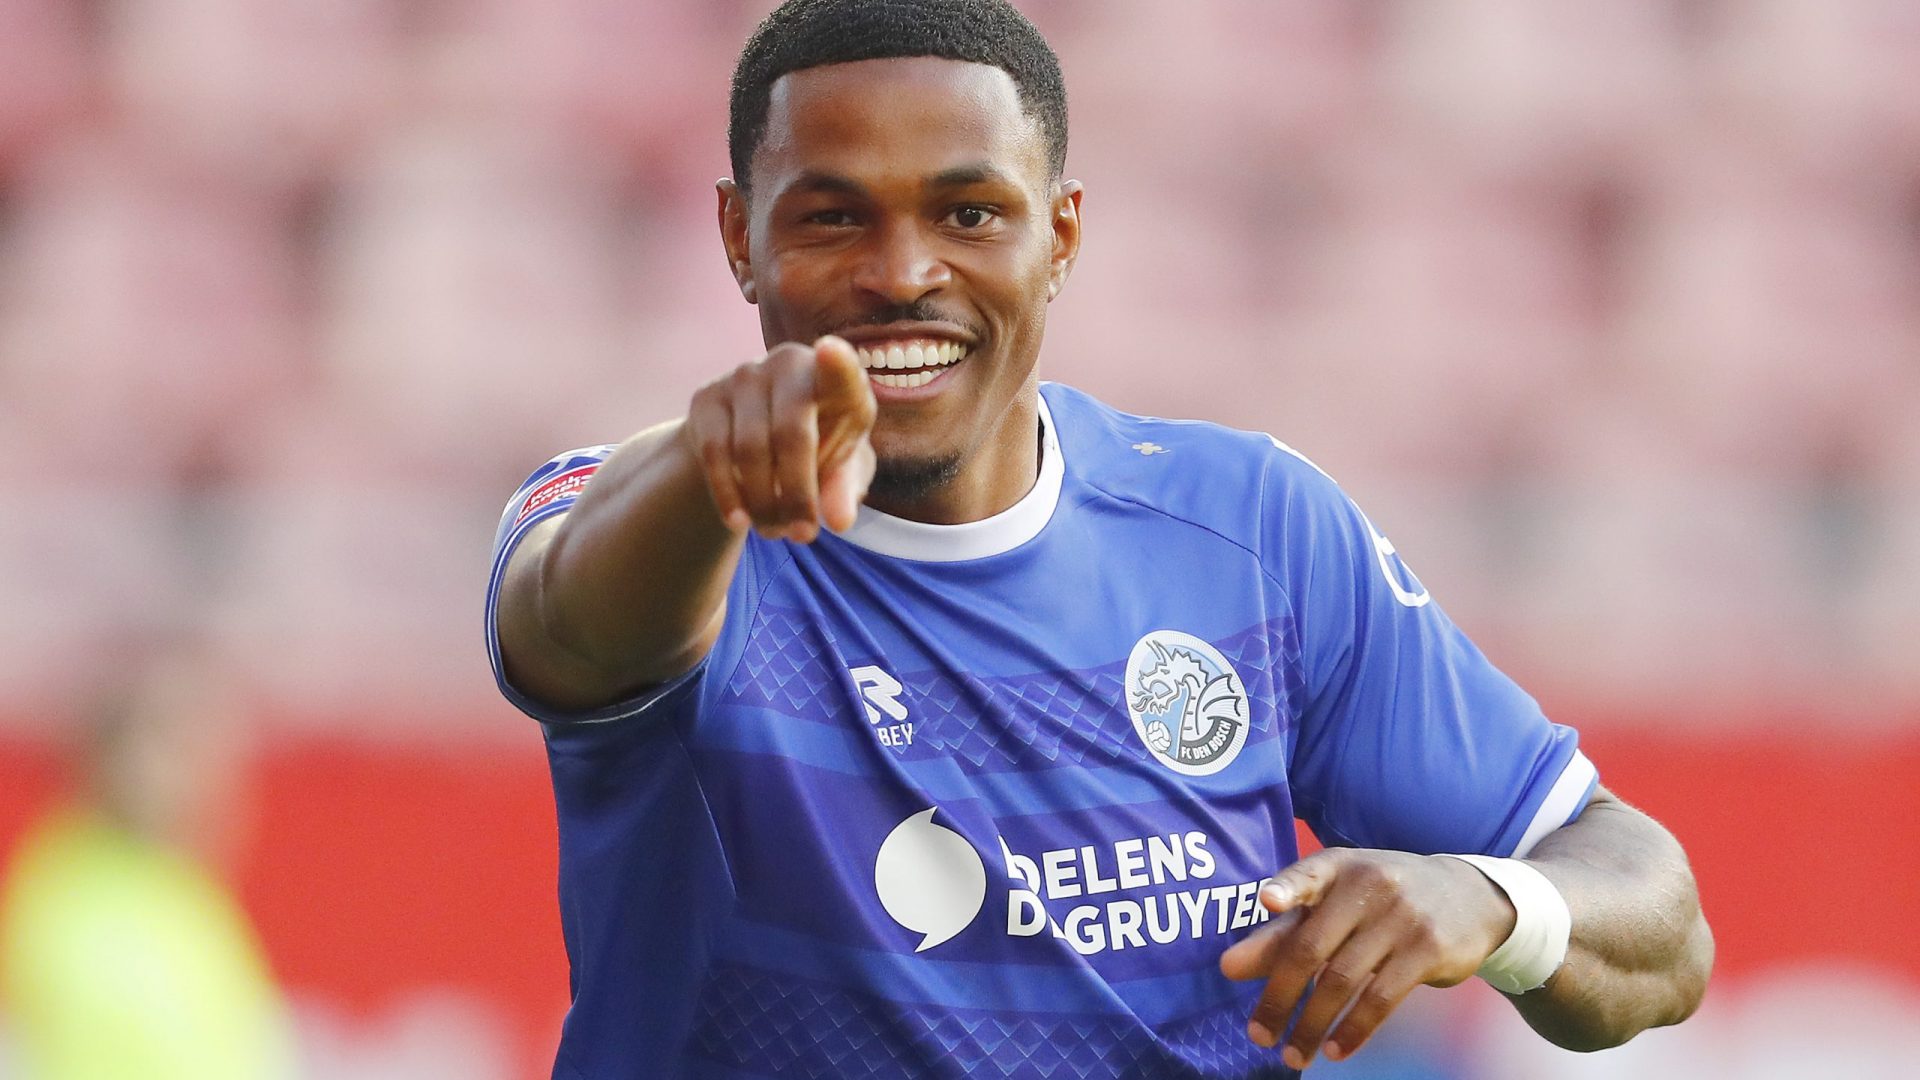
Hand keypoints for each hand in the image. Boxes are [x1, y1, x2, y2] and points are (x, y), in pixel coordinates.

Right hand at [685, 335, 877, 542]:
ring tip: (775, 531)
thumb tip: (840, 520)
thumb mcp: (840, 470)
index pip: (840, 369)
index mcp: (836, 378)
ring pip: (749, 449)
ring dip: (763, 501)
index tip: (829, 351)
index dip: (836, 362)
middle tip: (803, 536)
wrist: (758, 437)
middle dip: (797, 494)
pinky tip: (739, 522)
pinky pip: (714, 454)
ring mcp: (743, 376)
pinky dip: (728, 495)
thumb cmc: (818, 448)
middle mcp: (788, 364)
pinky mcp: (707, 398)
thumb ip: (844, 489)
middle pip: (790, 433)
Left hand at [1218, 848, 1516, 1069]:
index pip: (1308, 873)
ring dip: (1312, 1024)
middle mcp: (1368, 885)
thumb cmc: (1381, 899)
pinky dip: (1353, 1029)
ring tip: (1293, 1054)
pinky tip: (1334, 1050)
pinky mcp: (1428, 949)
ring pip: (1342, 980)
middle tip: (1257, 1034)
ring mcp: (1401, 917)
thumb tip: (1229, 967)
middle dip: (1279, 997)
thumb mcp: (1336, 901)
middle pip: (1310, 947)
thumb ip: (1283, 931)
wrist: (1468, 894)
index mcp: (1338, 867)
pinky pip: (1381, 998)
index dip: (1288, 887)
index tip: (1267, 900)